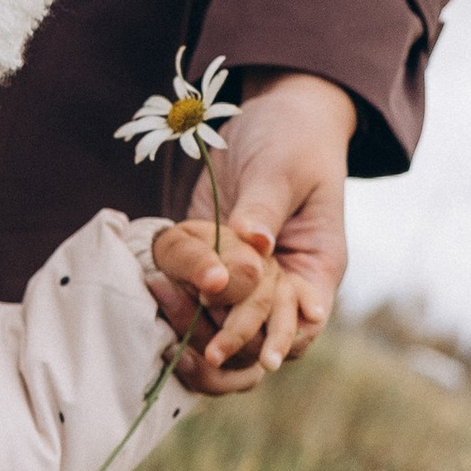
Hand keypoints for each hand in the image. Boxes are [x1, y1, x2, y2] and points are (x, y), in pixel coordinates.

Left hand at [147, 69, 351, 397]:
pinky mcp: (212, 262)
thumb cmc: (293, 139)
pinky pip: (193, 295)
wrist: (273, 115)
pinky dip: (175, 297)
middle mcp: (282, 282)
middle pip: (258, 338)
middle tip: (192, 344)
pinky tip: (154, 286)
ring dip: (193, 324)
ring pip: (221, 326)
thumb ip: (266, 206)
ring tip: (164, 301)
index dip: (280, 341)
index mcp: (315, 268)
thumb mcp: (285, 168)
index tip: (258, 355)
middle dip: (226, 341)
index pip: (303, 324)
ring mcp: (245, 276)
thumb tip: (253, 244)